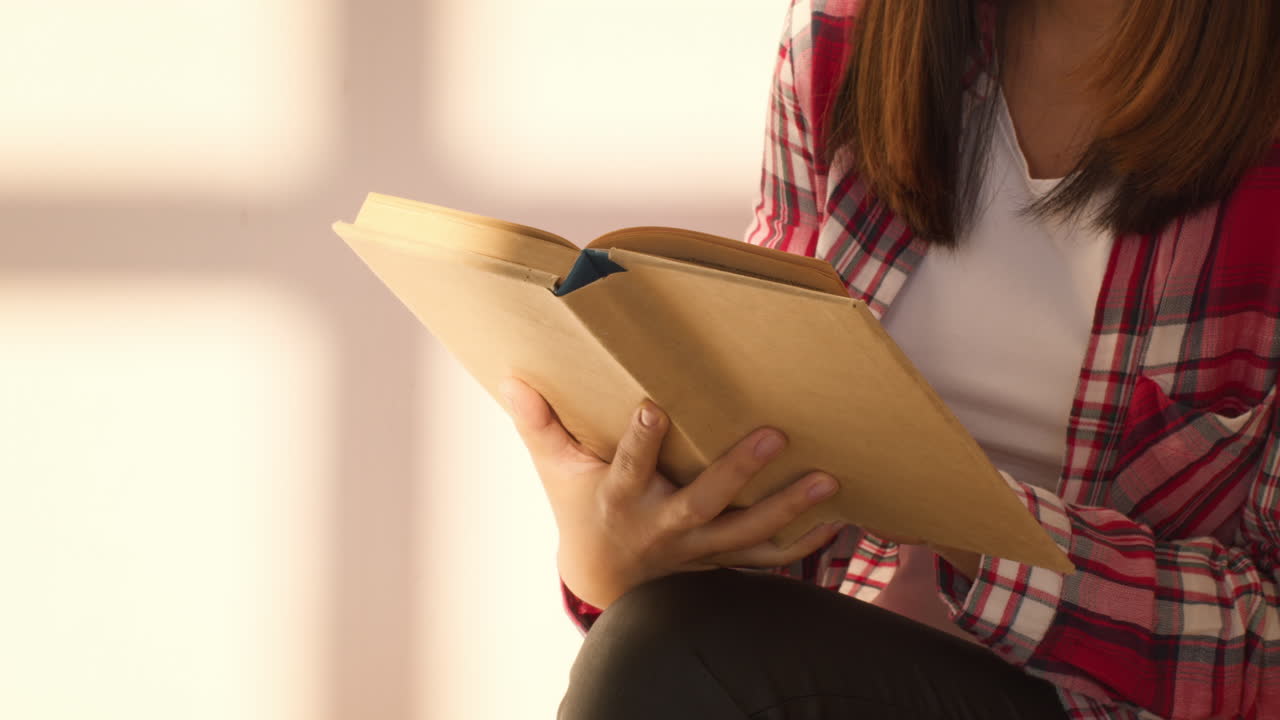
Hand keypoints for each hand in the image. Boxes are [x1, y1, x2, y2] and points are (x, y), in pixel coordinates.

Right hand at [501, 376, 843, 609]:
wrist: (605, 578)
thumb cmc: (580, 511)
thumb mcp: (554, 471)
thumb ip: (539, 425)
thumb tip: (513, 379)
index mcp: (618, 500)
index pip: (627, 470)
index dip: (641, 443)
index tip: (655, 408)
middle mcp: (661, 528)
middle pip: (702, 503)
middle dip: (737, 471)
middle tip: (774, 436)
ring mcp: (696, 550)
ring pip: (745, 534)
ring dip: (788, 509)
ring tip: (827, 480)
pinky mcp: (720, 561)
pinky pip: (765, 558)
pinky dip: (801, 544)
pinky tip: (836, 520)